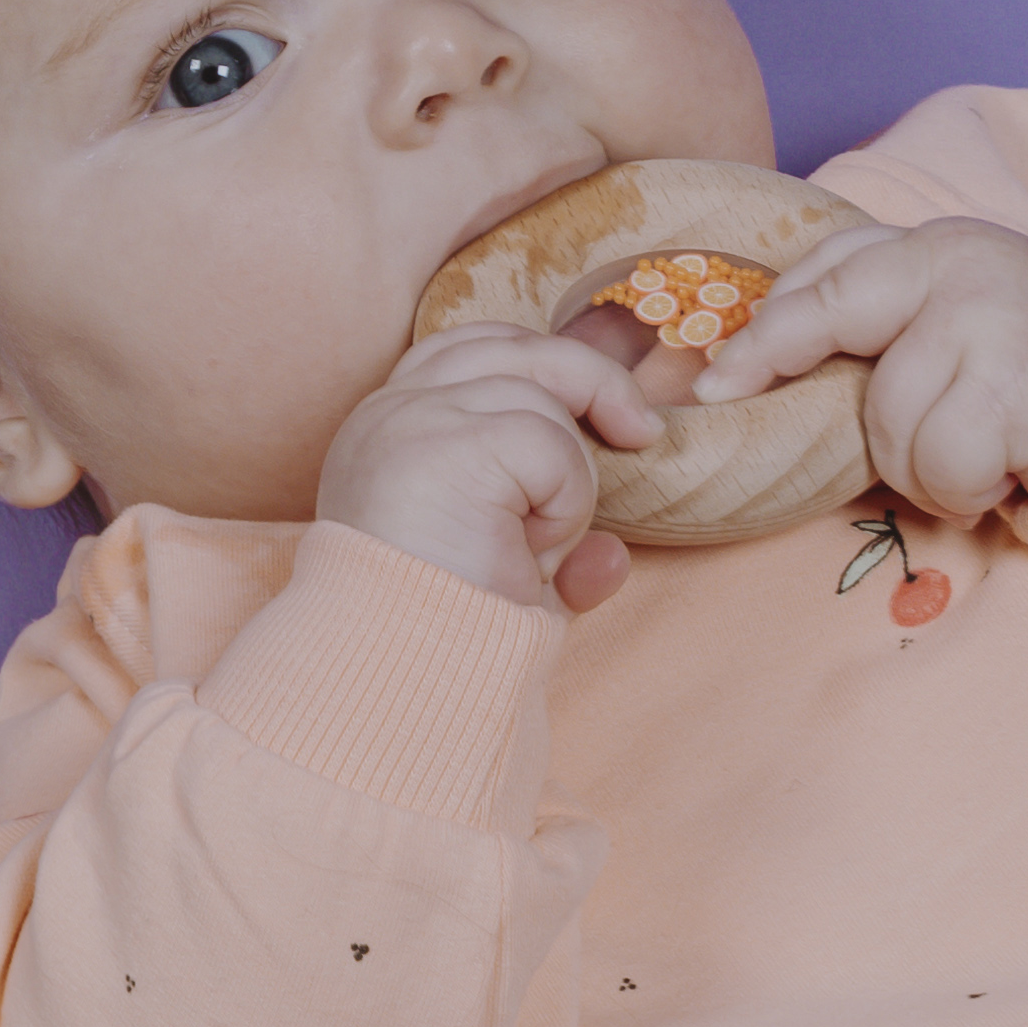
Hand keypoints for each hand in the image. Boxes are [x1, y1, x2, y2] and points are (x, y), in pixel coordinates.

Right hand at [313, 324, 642, 618]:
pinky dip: (563, 502)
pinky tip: (530, 548)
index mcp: (386, 429)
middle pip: (516, 347)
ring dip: (568, 478)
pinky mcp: (444, 447)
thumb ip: (551, 551)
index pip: (472, 347)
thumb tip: (611, 559)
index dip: (544, 364)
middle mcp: (386, 412)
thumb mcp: (504, 577)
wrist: (403, 679)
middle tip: (641, 435)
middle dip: (593, 384)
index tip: (601, 415)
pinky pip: (549, 444)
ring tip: (534, 545)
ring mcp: (409, 421)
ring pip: (543, 397)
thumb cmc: (441, 637)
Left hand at [696, 218, 1027, 520]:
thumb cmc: (1022, 359)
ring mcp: (989, 325)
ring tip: (969, 448)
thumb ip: (868, 311)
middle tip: (797, 425)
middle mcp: (958, 268)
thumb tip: (744, 361)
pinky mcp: (1018, 392)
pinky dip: (962, 490)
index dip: (764, 332)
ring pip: (887, 425)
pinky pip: (939, 467)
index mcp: (930, 245)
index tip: (713, 382)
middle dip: (805, 382)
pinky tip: (1000, 470)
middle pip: (835, 328)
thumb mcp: (947, 310)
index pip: (825, 275)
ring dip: (919, 466)